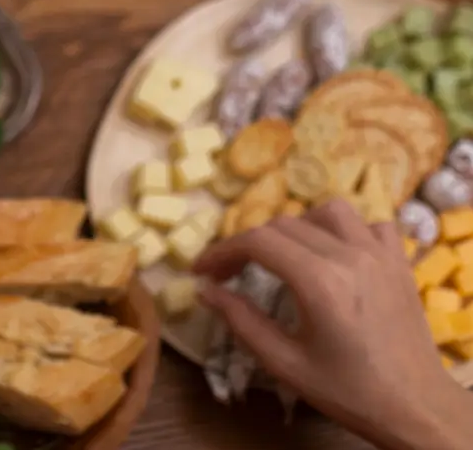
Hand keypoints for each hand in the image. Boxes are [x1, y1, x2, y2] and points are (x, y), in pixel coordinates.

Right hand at [195, 201, 472, 449]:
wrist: (416, 407)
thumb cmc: (348, 390)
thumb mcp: (285, 364)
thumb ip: (241, 322)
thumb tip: (205, 290)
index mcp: (319, 281)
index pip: (256, 241)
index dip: (222, 250)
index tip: (203, 271)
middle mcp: (350, 256)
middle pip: (284, 224)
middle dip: (249, 244)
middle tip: (233, 273)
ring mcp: (380, 255)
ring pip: (328, 212)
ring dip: (298, 226)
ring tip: (287, 255)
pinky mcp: (400, 262)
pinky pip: (371, 224)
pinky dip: (348, 230)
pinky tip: (336, 254)